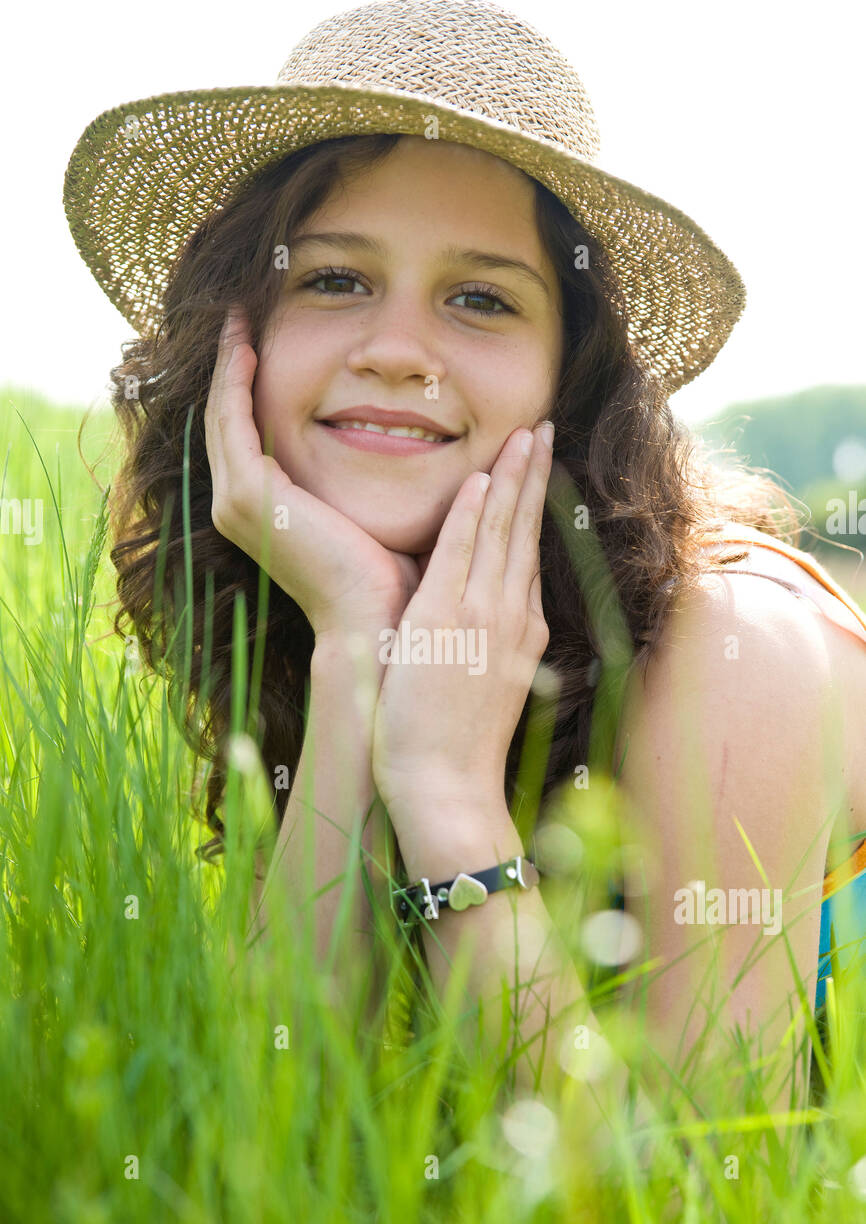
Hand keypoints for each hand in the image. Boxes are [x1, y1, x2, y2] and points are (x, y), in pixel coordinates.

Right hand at [204, 305, 425, 641]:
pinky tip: (245, 346)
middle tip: (239, 312)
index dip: (249, 383)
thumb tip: (408, 429)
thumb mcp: (373, 506)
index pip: (247, 432)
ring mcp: (236, 502)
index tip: (261, 337)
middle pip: (226, 416)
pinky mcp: (246, 496)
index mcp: (264, 510)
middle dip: (231, 363)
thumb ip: (370, 472)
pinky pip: (231, 421)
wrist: (378, 619)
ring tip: (237, 316)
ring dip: (227, 361)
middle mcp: (238, 506)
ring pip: (222, 413)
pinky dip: (233, 381)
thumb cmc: (391, 574)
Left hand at [371, 421, 552, 819]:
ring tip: (523, 433)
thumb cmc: (456, 752)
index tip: (537, 470)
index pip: (528, 556)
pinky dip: (473, 515)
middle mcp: (512, 619)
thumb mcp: (486, 693)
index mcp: (522, 634)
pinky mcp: (445, 624)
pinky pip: (462, 555)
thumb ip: (490, 652)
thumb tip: (485, 636)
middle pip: (527, 533)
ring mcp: (482, 619)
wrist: (446, 790)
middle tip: (541, 428)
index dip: (534, 508)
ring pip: (503, 533)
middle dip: (535, 476)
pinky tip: (480, 479)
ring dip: (512, 479)